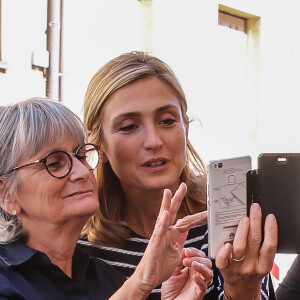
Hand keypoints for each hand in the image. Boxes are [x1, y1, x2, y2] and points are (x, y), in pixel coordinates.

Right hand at [127, 182, 206, 296]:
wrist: (148, 279)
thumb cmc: (160, 266)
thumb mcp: (176, 252)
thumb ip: (180, 239)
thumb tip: (185, 229)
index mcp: (172, 235)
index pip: (185, 222)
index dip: (195, 216)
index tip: (206, 211)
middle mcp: (165, 232)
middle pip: (172, 212)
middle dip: (178, 198)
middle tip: (183, 185)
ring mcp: (159, 237)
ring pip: (164, 217)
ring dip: (166, 204)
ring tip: (169, 192)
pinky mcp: (154, 244)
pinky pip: (159, 232)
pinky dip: (162, 222)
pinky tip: (165, 213)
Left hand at [161, 247, 212, 299]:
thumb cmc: (170, 288)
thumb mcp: (173, 270)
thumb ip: (179, 260)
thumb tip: (184, 249)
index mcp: (191, 267)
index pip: (199, 255)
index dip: (195, 251)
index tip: (187, 251)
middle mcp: (197, 274)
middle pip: (207, 262)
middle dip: (197, 258)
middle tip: (186, 260)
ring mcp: (199, 283)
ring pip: (209, 273)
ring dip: (201, 267)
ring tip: (192, 265)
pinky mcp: (198, 293)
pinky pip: (204, 286)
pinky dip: (200, 280)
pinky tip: (194, 277)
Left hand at [216, 203, 277, 299]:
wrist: (241, 288)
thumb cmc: (252, 269)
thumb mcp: (262, 262)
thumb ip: (261, 247)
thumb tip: (260, 222)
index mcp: (264, 265)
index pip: (270, 246)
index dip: (271, 230)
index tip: (270, 216)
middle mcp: (252, 266)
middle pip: (254, 242)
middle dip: (255, 221)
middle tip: (254, 208)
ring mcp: (237, 268)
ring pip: (239, 247)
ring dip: (242, 230)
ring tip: (243, 218)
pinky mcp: (224, 268)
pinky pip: (223, 259)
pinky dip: (224, 250)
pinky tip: (226, 242)